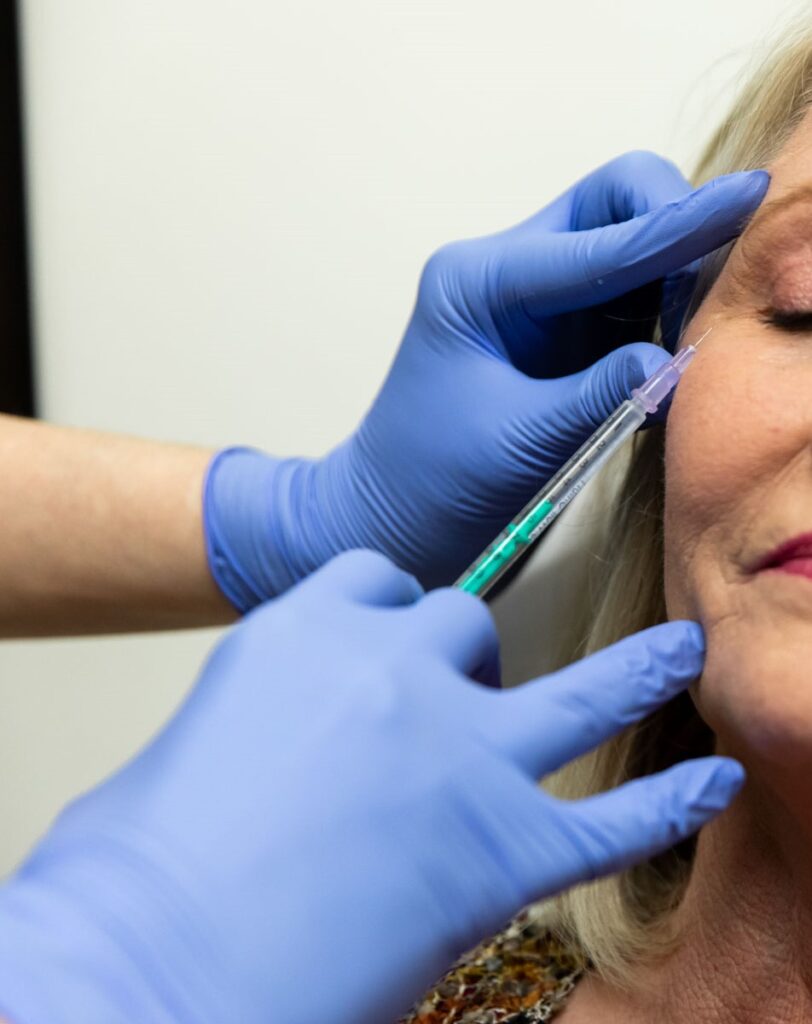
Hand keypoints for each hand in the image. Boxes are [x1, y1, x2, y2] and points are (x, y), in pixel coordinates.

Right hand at [0, 551, 742, 1023]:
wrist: (154, 957)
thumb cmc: (139, 871)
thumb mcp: (187, 747)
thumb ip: (256, 718)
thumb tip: (271, 748)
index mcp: (306, 635)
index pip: (379, 582)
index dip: (395, 610)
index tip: (403, 637)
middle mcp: (392, 672)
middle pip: (467, 625)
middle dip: (472, 656)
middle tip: (470, 705)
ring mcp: (458, 755)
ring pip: (578, 690)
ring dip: (640, 668)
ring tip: (682, 652)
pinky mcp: (501, 850)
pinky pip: (611, 818)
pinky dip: (667, 801)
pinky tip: (712, 782)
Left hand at [203, 153, 767, 606]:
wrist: (393, 518)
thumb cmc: (433, 483)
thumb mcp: (521, 442)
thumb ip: (602, 395)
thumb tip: (675, 359)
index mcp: (480, 280)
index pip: (600, 240)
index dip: (680, 226)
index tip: (749, 202)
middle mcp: (507, 271)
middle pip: (615, 202)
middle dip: (674, 227)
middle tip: (708, 301)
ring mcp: (534, 298)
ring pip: (629, 243)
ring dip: (675, 274)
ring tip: (695, 337)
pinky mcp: (557, 333)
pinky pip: (628, 296)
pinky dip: (661, 313)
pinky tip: (673, 352)